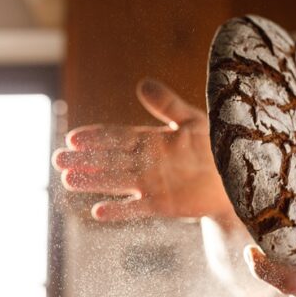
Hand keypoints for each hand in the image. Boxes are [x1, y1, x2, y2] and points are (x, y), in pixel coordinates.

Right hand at [52, 78, 233, 221]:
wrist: (238, 177)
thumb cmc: (218, 145)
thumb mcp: (192, 120)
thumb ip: (167, 104)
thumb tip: (141, 84)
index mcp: (151, 140)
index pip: (117, 137)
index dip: (96, 137)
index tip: (73, 137)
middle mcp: (146, 163)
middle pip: (109, 160)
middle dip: (84, 159)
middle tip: (58, 159)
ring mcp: (152, 184)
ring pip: (116, 182)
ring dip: (93, 181)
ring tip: (67, 179)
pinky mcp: (162, 204)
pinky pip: (136, 208)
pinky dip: (118, 211)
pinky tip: (98, 212)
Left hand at [243, 176, 295, 296]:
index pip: (292, 281)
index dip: (267, 270)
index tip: (249, 250)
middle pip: (278, 281)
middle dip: (262, 260)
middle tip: (254, 229)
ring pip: (276, 282)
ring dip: (267, 260)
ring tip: (265, 234)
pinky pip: (278, 282)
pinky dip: (272, 264)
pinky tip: (276, 246)